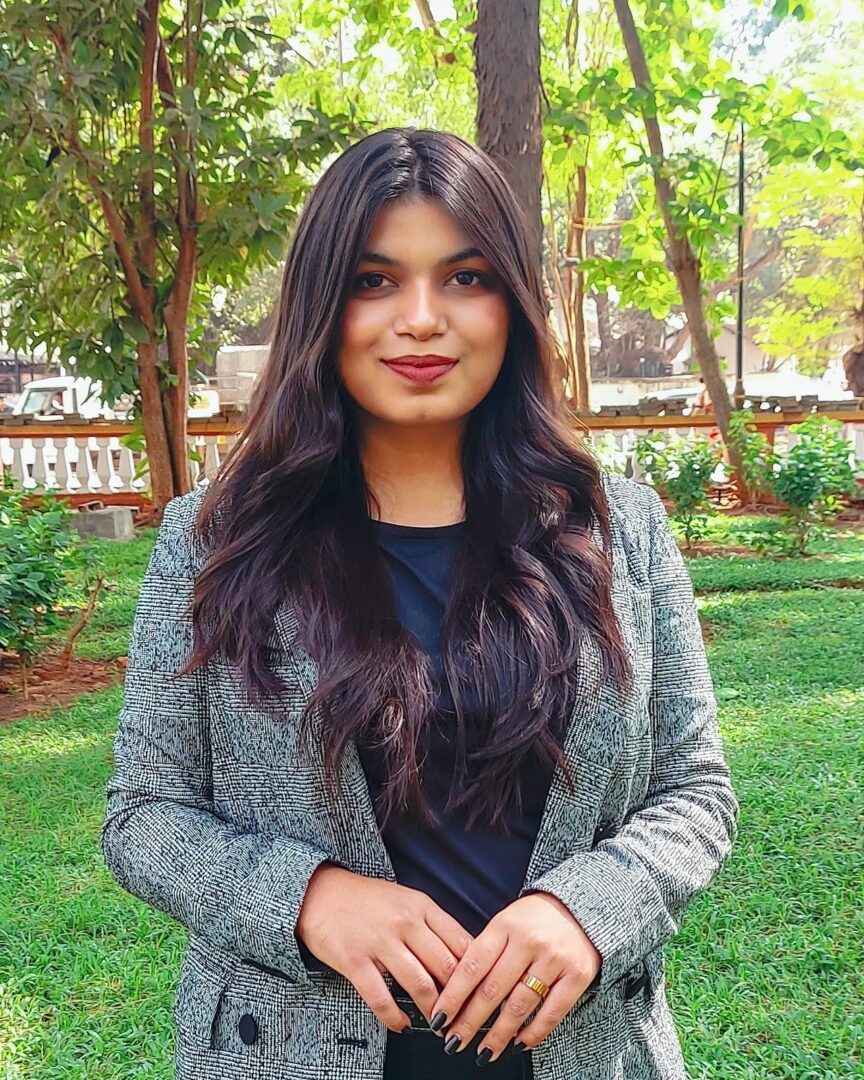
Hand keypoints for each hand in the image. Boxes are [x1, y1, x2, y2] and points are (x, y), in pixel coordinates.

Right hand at [296, 864, 472, 1032]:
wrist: (320, 892)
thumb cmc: (367, 900)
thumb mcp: (406, 901)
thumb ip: (433, 926)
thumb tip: (465, 958)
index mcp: (422, 906)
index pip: (462, 942)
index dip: (477, 973)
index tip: (483, 993)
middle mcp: (404, 921)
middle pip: (446, 966)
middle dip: (460, 998)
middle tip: (466, 1017)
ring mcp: (379, 941)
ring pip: (419, 984)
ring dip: (434, 1011)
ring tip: (440, 1025)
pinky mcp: (354, 960)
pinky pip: (381, 997)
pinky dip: (395, 1017)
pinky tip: (402, 1024)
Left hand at [428, 892, 600, 1062]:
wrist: (578, 907)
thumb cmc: (533, 919)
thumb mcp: (504, 923)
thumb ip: (484, 952)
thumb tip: (457, 994)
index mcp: (504, 925)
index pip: (472, 966)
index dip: (453, 996)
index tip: (439, 1019)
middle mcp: (528, 941)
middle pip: (493, 990)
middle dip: (470, 1021)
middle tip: (455, 1042)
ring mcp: (554, 958)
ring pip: (519, 1005)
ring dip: (499, 1034)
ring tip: (484, 1051)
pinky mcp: (577, 975)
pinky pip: (551, 1012)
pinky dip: (533, 1032)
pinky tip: (518, 1044)